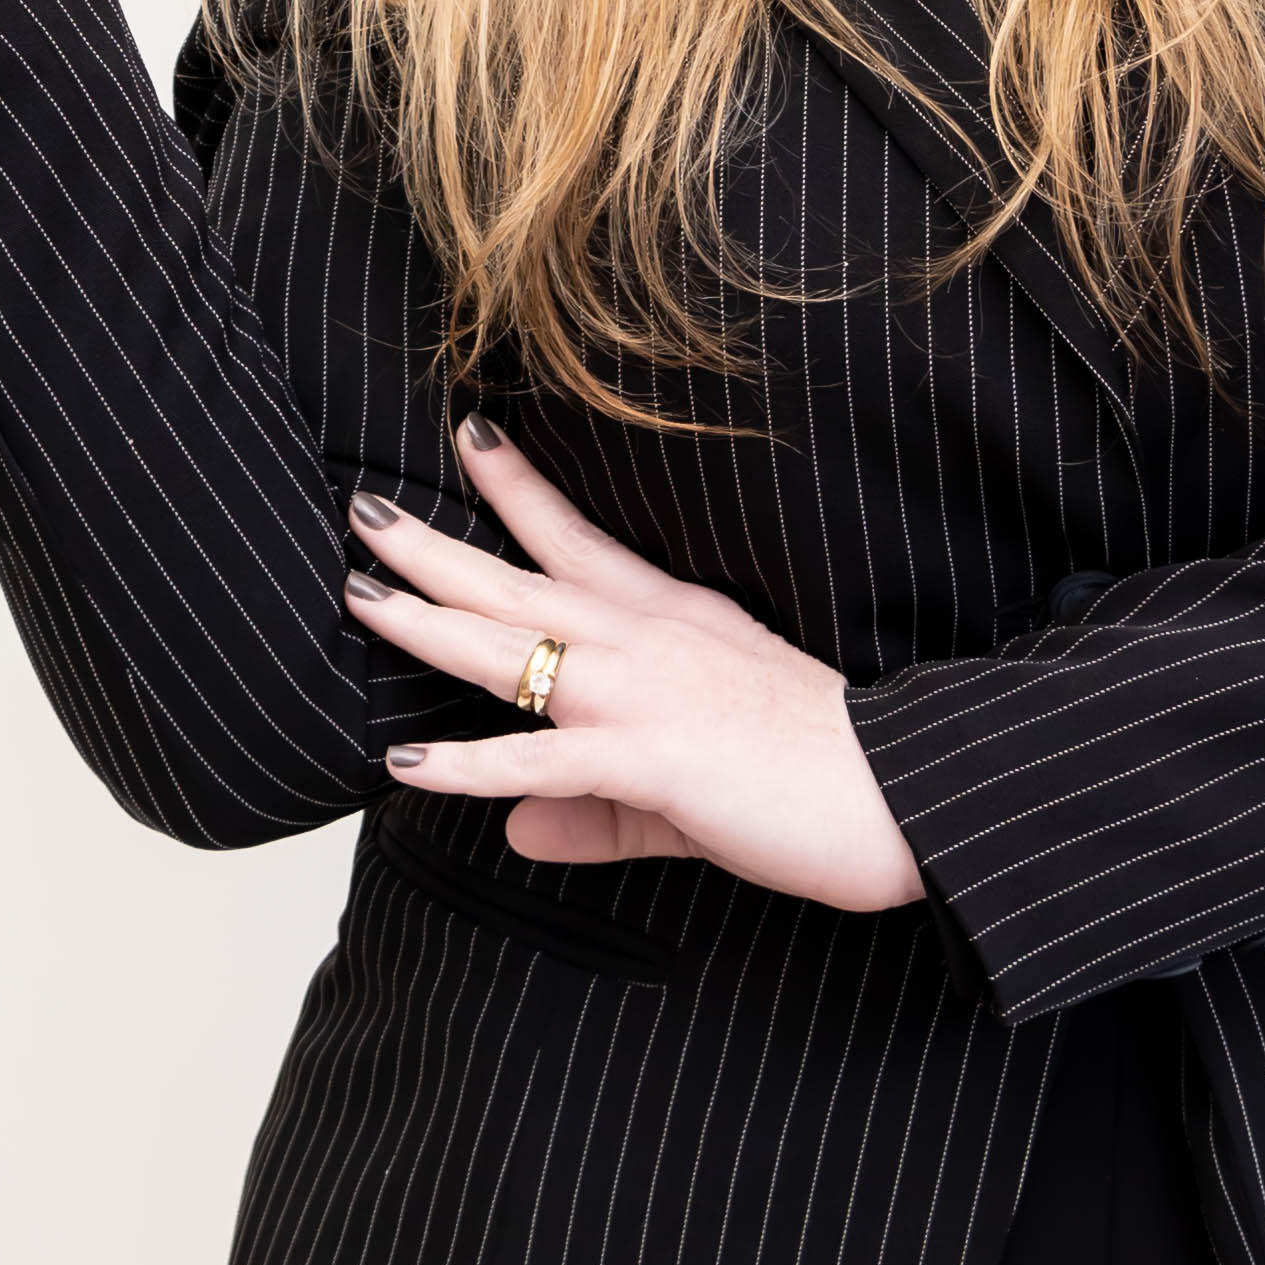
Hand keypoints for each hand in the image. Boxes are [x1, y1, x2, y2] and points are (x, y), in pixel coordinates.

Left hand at [347, 424, 924, 914]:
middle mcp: (650, 643)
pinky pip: (540, 760)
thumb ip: (600, 809)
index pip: (579, 545)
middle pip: (521, 583)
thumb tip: (521, 827)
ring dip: (428, 623)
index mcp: (675, 625)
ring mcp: (646, 694)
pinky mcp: (652, 759)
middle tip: (364, 507)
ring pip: (513, 649)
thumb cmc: (821, 779)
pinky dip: (468, 766)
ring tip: (359, 594)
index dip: (519, 493)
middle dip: (436, 545)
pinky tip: (406, 766)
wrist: (905, 793)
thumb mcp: (694, 785)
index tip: (471, 437)